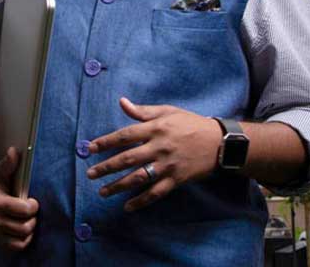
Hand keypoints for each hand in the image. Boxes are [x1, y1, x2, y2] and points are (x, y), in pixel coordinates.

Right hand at [0, 147, 38, 250]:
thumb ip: (8, 162)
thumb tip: (14, 151)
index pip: (24, 211)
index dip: (33, 206)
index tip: (33, 202)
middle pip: (24, 227)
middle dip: (33, 219)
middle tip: (31, 211)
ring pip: (21, 239)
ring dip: (28, 230)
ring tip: (28, 220)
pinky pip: (14, 247)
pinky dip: (22, 240)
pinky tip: (22, 229)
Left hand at [85, 97, 222, 211]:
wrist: (219, 142)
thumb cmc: (191, 124)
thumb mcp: (168, 111)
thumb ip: (143, 110)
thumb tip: (122, 102)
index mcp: (156, 128)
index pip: (125, 135)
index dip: (106, 142)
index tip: (90, 148)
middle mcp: (159, 147)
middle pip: (127, 158)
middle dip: (106, 167)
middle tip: (90, 173)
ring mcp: (167, 165)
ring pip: (138, 178)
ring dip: (118, 186)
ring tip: (102, 192)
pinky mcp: (176, 179)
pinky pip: (155, 193)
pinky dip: (141, 201)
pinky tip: (128, 207)